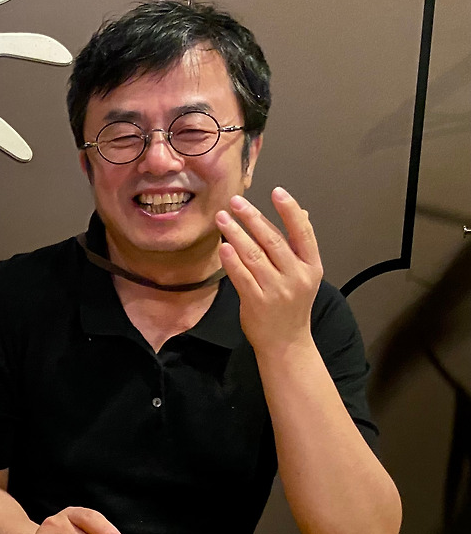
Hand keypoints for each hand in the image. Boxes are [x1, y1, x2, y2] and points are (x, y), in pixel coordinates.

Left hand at [216, 187, 322, 352]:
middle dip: (252, 217)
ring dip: (235, 233)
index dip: (290, 210)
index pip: (303, 232)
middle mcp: (296, 276)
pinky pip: (241, 275)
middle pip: (272, 240)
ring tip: (222, 218)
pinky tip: (223, 246)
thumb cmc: (292, 304)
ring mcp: (276, 290)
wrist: (286, 342)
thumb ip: (299, 245)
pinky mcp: (256, 301)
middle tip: (235, 201)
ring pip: (253, 254)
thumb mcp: (305, 274)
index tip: (276, 191)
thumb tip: (301, 213)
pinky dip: (231, 259)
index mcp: (311, 266)